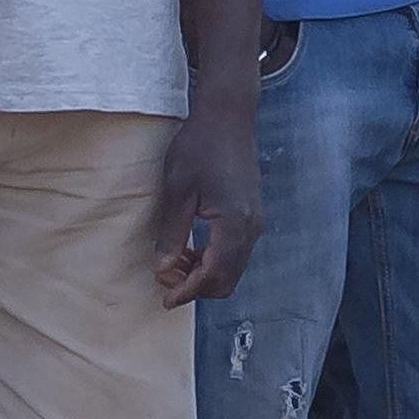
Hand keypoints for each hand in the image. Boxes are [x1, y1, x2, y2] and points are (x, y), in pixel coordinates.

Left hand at [155, 95, 262, 305]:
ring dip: (203, 274)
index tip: (165, 299)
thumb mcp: (177, 190)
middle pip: (227, 279)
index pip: (214, 275)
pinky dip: (212, 260)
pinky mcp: (252, 216)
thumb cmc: (198, 148)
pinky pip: (235, 252)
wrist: (227, 119)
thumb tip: (163, 270)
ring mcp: (255, 222)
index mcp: (234, 223)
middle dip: (196, 287)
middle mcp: (251, 228)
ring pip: (232, 268)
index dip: (188, 291)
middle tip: (164, 280)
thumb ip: (171, 233)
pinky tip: (188, 251)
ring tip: (170, 264)